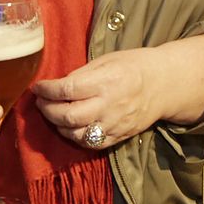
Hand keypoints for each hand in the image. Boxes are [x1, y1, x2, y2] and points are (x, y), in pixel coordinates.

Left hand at [32, 48, 164, 150]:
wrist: (165, 84)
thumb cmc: (135, 65)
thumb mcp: (108, 60)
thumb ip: (82, 74)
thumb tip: (58, 86)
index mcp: (107, 81)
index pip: (67, 89)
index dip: (46, 90)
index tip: (38, 87)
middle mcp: (110, 104)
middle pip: (68, 115)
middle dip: (47, 109)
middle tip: (41, 102)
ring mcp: (115, 123)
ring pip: (76, 133)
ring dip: (58, 125)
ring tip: (54, 114)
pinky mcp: (119, 135)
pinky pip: (91, 143)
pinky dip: (75, 137)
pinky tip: (71, 127)